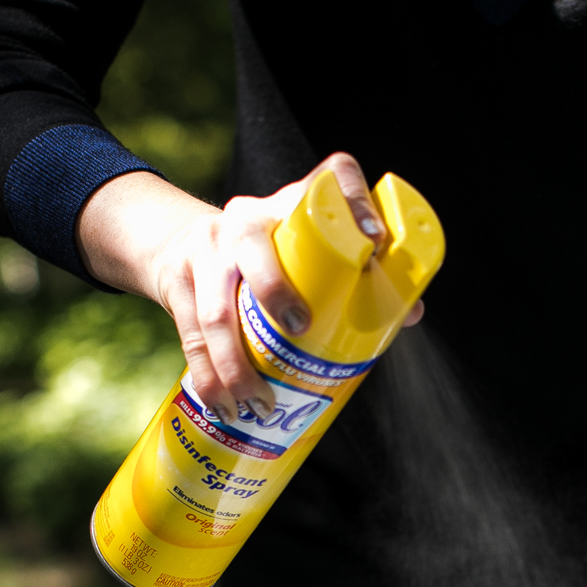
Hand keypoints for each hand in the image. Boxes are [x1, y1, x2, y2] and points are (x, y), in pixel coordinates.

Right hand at [75, 152, 423, 422]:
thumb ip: (350, 274)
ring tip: (261, 403)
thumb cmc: (264, 254)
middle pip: (252, 246)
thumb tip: (409, 314)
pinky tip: (225, 407)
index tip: (376, 238)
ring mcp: (205, 252)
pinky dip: (210, 379)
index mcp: (289, 207)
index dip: (352, 201)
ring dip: (237, 364)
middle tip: (300, 328)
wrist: (178, 243)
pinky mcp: (177, 285)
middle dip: (274, 290)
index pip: (329, 179)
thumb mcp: (300, 249)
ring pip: (216, 310)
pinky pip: (192, 340)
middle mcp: (244, 220)